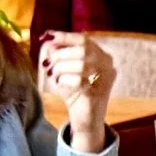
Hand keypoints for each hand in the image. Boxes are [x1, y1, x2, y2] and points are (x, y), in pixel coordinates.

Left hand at [39, 34, 117, 155]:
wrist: (86, 119)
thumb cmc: (76, 92)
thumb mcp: (68, 70)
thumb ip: (60, 55)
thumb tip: (48, 41)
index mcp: (102, 56)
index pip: (84, 40)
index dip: (65, 37)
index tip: (48, 36)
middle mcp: (108, 66)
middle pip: (83, 50)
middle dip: (60, 54)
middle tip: (48, 63)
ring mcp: (105, 80)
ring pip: (82, 64)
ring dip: (61, 68)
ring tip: (53, 75)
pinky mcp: (98, 94)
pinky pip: (79, 81)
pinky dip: (65, 80)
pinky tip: (59, 83)